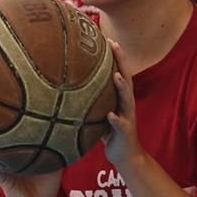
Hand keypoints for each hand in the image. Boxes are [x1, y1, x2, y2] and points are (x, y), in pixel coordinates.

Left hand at [103, 40, 143, 167]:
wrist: (126, 157)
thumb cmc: (111, 134)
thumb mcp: (101, 113)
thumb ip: (92, 100)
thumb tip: (68, 88)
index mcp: (120, 99)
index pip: (119, 73)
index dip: (116, 57)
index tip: (108, 39)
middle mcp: (126, 105)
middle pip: (126, 79)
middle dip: (122, 61)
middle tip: (115, 45)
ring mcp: (127, 118)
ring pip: (127, 100)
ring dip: (122, 87)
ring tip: (117, 75)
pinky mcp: (125, 133)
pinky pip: (120, 125)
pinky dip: (116, 120)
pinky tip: (110, 115)